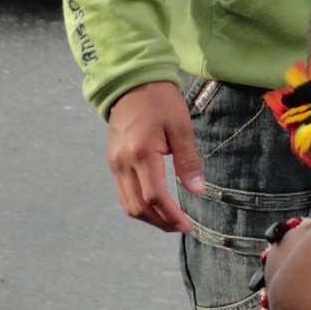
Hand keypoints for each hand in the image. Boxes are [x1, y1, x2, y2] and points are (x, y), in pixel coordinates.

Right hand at [107, 81, 204, 232]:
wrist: (132, 83)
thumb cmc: (160, 101)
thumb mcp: (181, 128)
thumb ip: (188, 161)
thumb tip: (197, 191)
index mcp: (141, 153)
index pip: (154, 197)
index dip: (171, 216)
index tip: (188, 225)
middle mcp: (122, 162)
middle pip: (139, 207)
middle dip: (161, 222)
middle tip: (182, 227)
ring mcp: (114, 163)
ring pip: (128, 204)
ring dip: (150, 218)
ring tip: (171, 221)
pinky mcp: (113, 162)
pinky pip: (123, 194)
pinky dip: (139, 206)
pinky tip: (157, 207)